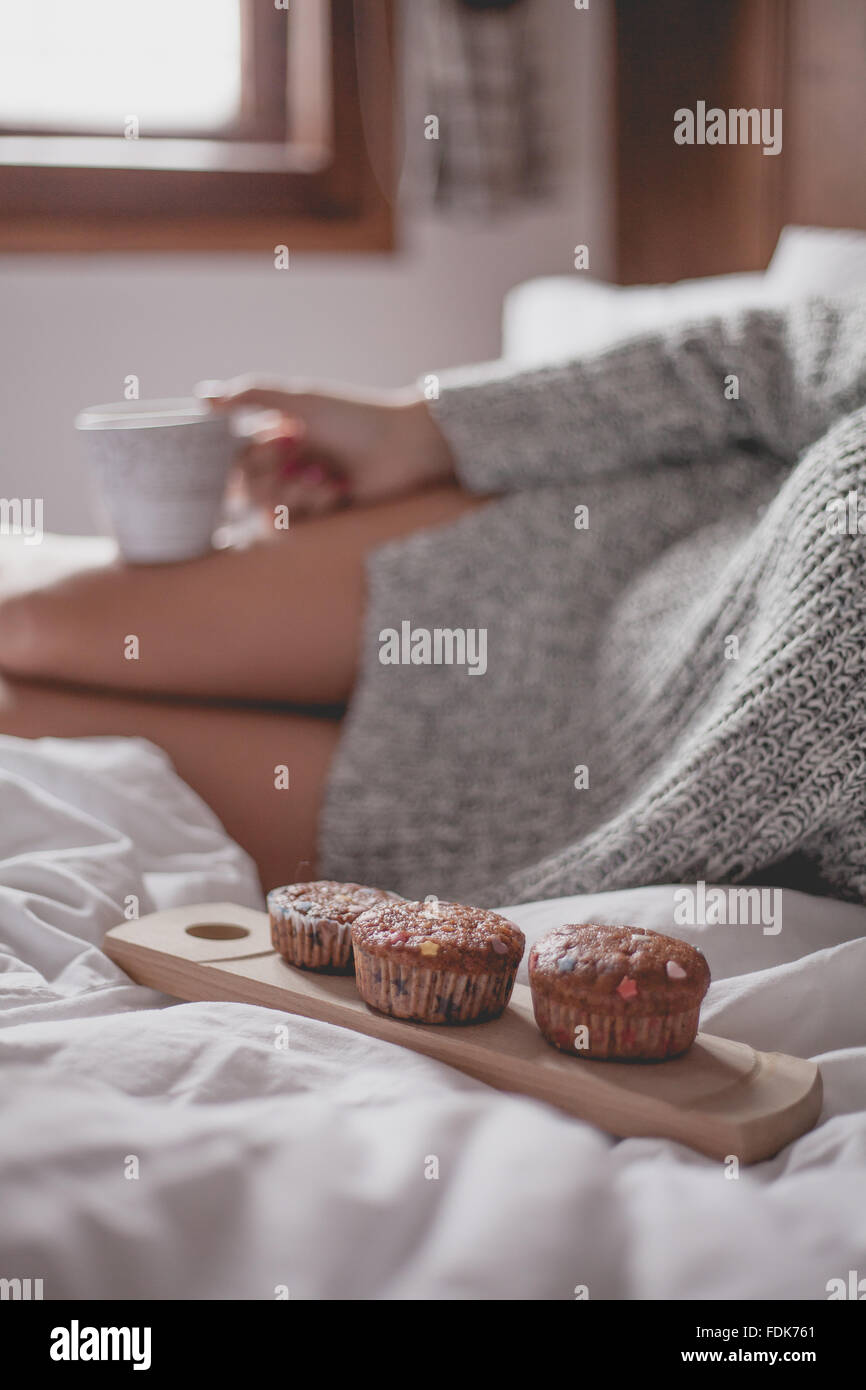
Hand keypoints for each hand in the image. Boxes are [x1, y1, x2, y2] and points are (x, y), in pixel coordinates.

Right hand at [196, 377, 453, 519]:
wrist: (404, 447)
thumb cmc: (354, 418)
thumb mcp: (300, 400)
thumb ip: (250, 395)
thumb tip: (200, 395)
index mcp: (281, 437)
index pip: (239, 461)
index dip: (247, 460)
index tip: (272, 447)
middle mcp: (291, 467)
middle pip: (250, 489)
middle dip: (273, 478)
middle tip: (301, 462)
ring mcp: (308, 495)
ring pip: (271, 510)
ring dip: (295, 494)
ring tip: (325, 478)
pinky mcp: (326, 519)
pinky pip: (297, 526)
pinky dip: (315, 507)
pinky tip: (338, 492)